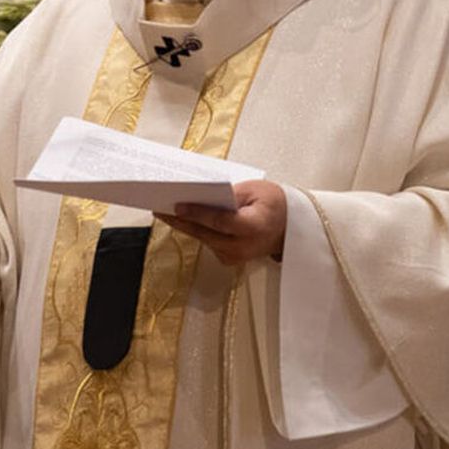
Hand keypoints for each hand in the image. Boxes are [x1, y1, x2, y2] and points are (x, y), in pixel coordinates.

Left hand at [157, 179, 286, 266]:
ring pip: (203, 239)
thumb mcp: (256, 189)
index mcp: (254, 227)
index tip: (178, 205)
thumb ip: (230, 194)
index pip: (221, 221)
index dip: (198, 214)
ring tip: (163, 210)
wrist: (289, 227)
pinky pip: (207, 242)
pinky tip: (181, 218)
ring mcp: (236, 256)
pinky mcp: (229, 259)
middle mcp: (243, 247)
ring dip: (184, 226)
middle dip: (181, 220)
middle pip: (205, 233)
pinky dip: (195, 230)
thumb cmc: (274, 203)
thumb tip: (202, 195)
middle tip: (158, 207)